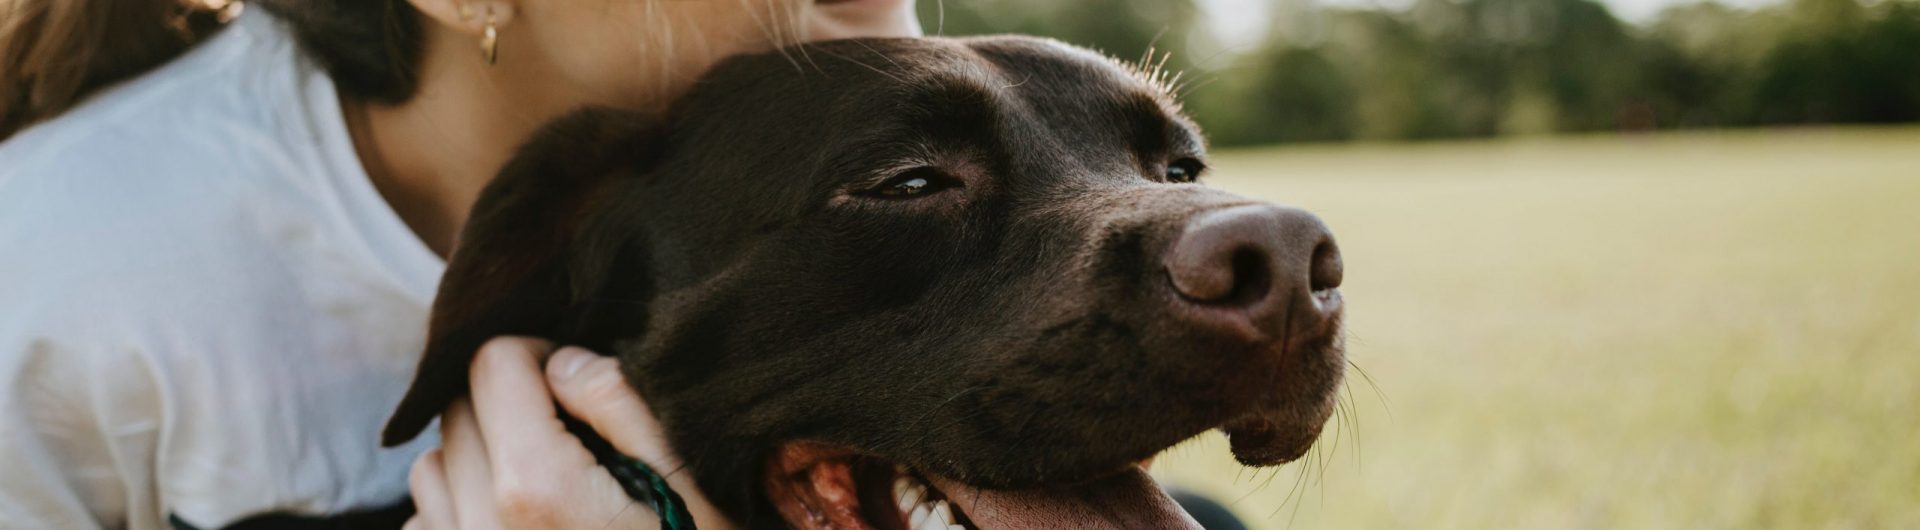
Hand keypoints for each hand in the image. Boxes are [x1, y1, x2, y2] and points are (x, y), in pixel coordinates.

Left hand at [405, 337, 733, 529]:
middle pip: (456, 414)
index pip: (493, 366)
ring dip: (475, 458)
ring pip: (430, 471)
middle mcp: (480, 529)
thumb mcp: (691, 481)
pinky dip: (458, 514)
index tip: (574, 379)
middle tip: (566, 429)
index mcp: (536, 489)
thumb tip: (560, 363)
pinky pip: (428, 529)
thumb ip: (622, 405)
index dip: (537, 354)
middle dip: (505, 403)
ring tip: (540, 481)